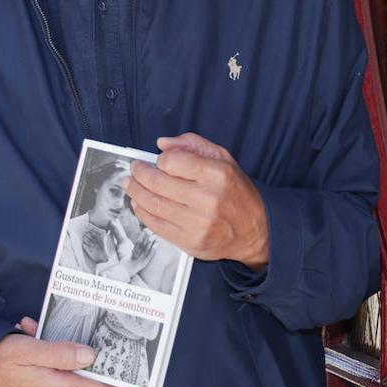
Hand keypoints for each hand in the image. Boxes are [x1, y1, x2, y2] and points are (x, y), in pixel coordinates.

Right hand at [0, 317, 155, 386]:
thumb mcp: (30, 350)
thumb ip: (62, 352)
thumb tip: (91, 356)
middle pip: (88, 375)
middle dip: (87, 351)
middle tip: (77, 330)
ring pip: (69, 366)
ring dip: (60, 346)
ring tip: (36, 329)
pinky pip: (54, 367)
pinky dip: (48, 350)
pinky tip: (32, 333)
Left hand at [124, 133, 268, 268]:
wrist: (255, 230)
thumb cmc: (237, 192)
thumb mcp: (224, 160)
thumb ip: (193, 145)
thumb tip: (162, 144)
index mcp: (217, 174)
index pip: (172, 162)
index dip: (160, 159)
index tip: (158, 160)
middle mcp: (207, 199)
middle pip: (158, 183)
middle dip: (140, 173)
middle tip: (135, 169)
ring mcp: (198, 223)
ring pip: (154, 205)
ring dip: (136, 192)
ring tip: (131, 184)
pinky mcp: (190, 242)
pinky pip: (157, 226)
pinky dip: (143, 213)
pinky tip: (139, 204)